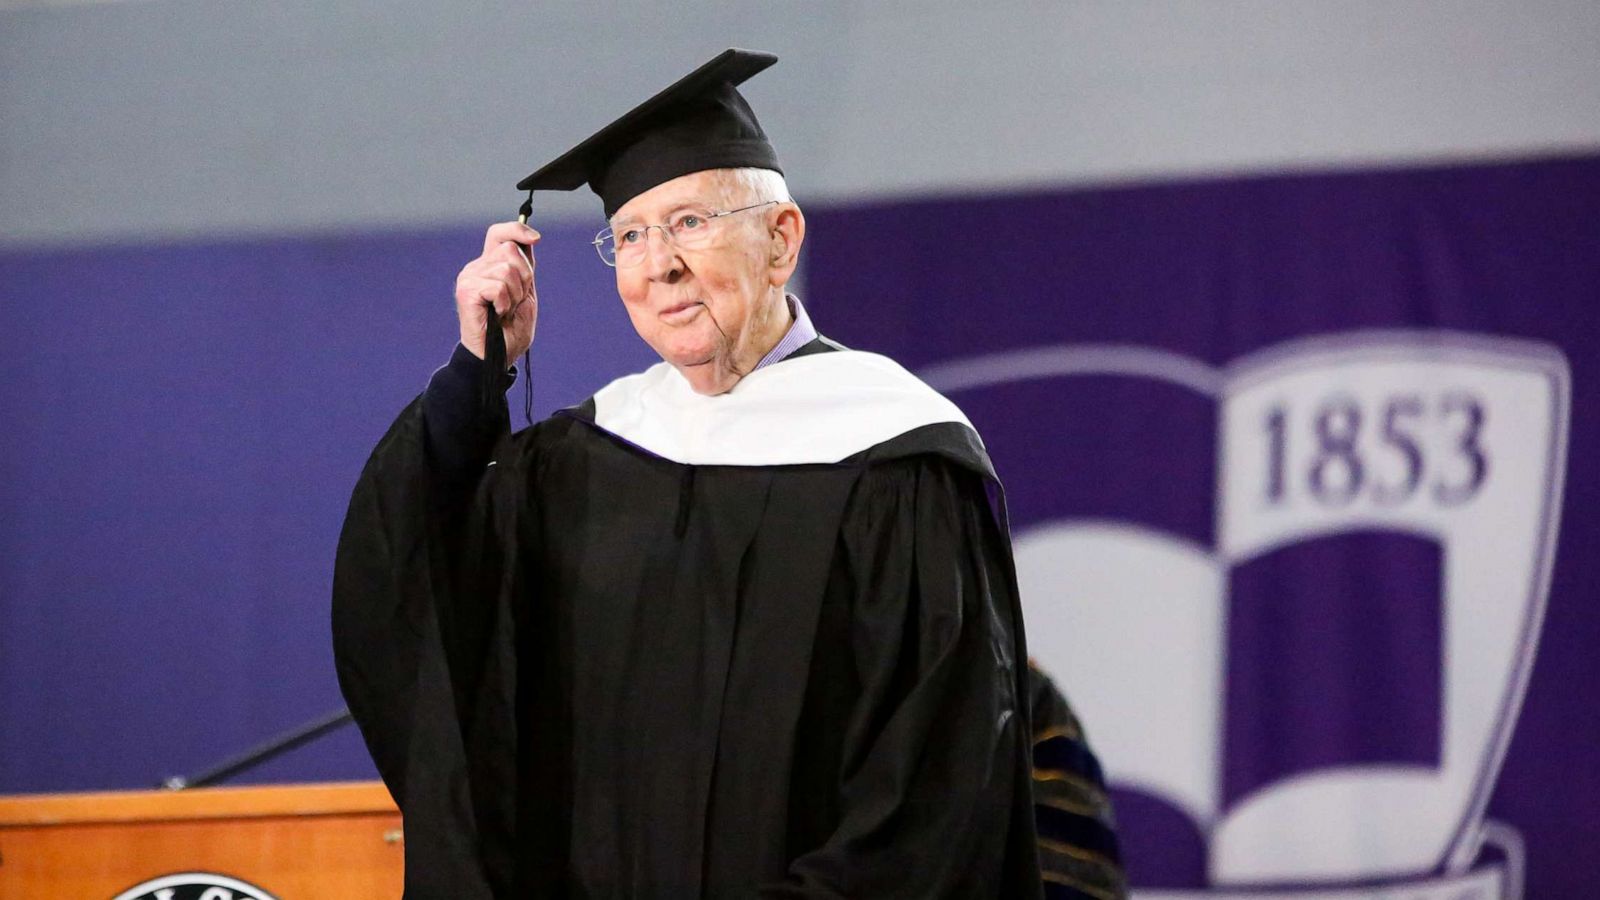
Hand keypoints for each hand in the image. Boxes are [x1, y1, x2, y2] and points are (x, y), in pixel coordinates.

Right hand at [454, 221, 539, 363]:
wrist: (498, 356)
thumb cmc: (510, 329)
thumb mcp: (525, 291)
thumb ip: (524, 266)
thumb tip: (530, 238)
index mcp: (489, 265)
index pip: (499, 233)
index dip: (517, 229)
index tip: (536, 238)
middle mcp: (476, 267)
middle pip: (511, 250)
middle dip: (524, 277)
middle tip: (515, 300)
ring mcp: (469, 278)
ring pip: (507, 269)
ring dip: (515, 294)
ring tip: (506, 310)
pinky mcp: (466, 291)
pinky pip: (498, 287)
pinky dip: (505, 304)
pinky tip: (498, 315)